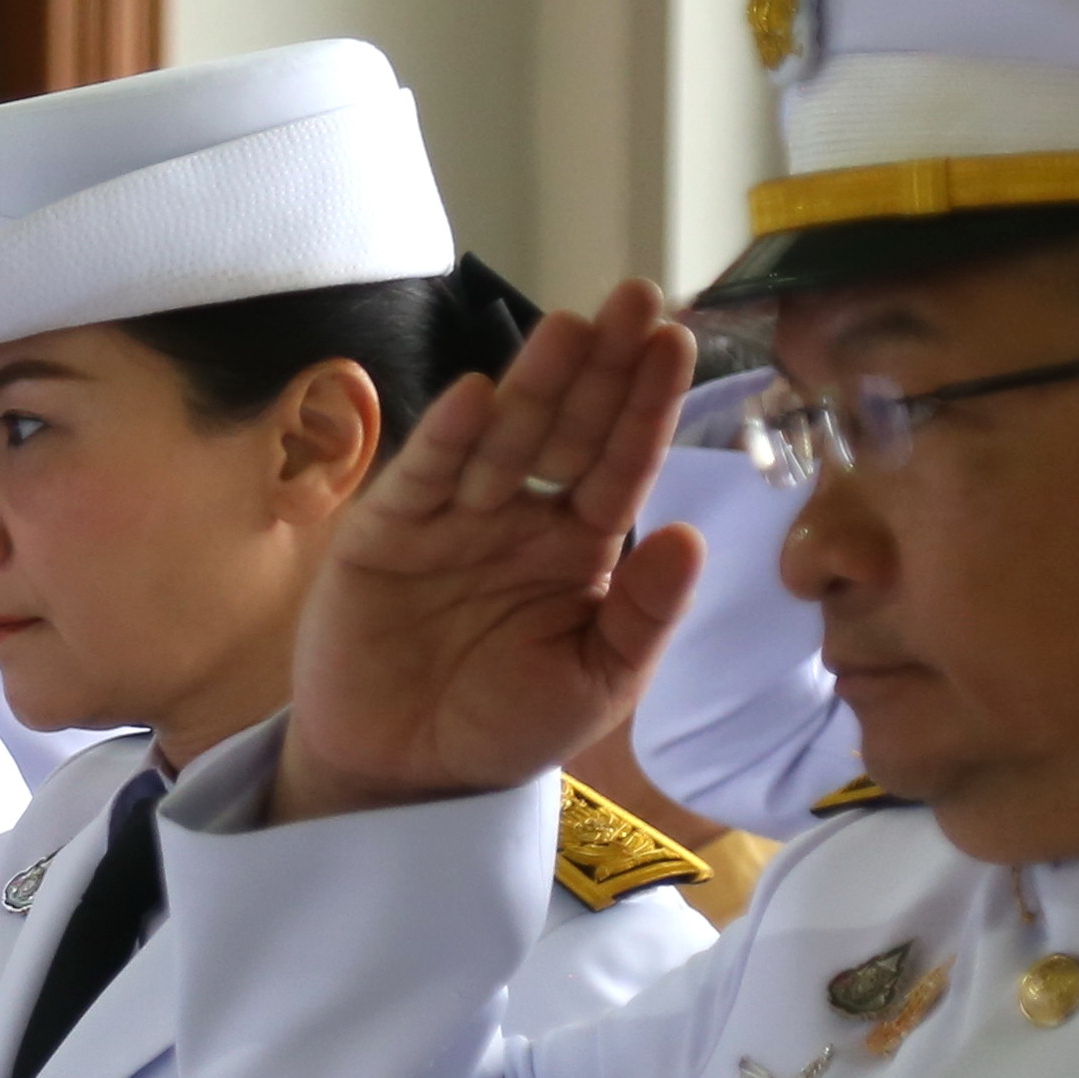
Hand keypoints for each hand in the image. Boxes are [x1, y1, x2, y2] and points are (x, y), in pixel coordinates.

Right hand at [272, 282, 703, 820]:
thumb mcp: (595, 685)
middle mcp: (521, 516)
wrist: (403, 779)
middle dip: (602, 366)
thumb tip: (691, 537)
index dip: (647, 405)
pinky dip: (450, 438)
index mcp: (581, 547)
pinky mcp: (386, 533)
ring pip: (503, 439)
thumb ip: (643, 616)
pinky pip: (425, 479)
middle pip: (568, 429)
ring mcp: (452, 518)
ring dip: (535, 383)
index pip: (622, 463)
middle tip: (636, 298)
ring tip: (570, 327)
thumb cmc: (503, 729)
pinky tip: (479, 395)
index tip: (677, 343)